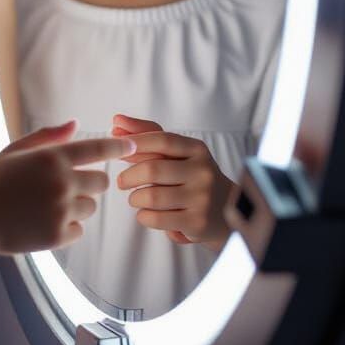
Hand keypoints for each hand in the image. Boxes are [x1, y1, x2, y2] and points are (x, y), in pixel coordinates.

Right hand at [0, 122, 136, 255]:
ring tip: (46, 206)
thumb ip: (47, 136)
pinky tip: (42, 222)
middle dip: (89, 183)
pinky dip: (67, 227)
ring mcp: (61, 210)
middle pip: (101, 182)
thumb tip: (75, 124)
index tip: (132, 146)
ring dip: (76, 206)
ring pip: (91, 207)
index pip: (96, 149)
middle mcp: (61, 182)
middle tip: (64, 186)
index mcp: (51, 158)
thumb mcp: (15, 151)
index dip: (117, 146)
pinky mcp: (59, 235)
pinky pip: (79, 229)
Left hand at [112, 113, 233, 247]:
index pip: (161, 140)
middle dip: (128, 177)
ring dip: (135, 198)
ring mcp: (202, 198)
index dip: (135, 142)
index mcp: (197, 150)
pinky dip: (143, 216)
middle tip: (122, 182)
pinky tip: (147, 213)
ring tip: (136, 198)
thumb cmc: (191, 176)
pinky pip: (155, 218)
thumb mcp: (177, 152)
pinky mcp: (197, 223)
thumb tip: (117, 121)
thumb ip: (146, 134)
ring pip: (151, 197)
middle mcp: (203, 172)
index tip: (117, 147)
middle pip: (151, 170)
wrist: (227, 210)